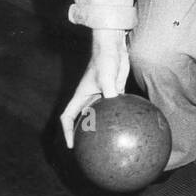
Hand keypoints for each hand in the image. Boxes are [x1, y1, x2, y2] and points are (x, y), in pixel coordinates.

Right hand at [59, 29, 129, 146]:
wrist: (113, 45)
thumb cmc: (105, 59)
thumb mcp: (106, 77)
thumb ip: (110, 92)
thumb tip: (115, 109)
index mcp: (81, 95)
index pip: (68, 117)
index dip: (67, 131)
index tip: (71, 145)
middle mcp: (89, 97)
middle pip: (82, 119)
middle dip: (83, 134)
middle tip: (88, 150)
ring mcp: (102, 94)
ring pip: (99, 115)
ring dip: (101, 127)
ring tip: (108, 143)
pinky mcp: (114, 91)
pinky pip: (115, 107)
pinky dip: (118, 116)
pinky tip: (128, 126)